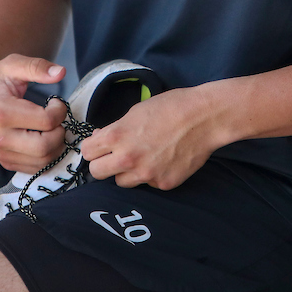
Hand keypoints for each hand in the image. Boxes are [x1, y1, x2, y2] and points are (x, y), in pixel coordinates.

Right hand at [0, 54, 68, 172]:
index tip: (55, 102)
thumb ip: (37, 67)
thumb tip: (61, 72)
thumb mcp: (13, 65)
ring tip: (50, 127)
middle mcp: (0, 137)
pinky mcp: (5, 161)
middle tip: (55, 117)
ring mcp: (1, 152)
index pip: (46, 121)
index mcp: (2, 113)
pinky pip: (34, 168)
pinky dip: (46, 155)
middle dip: (60, 131)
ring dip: (56, 144)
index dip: (59, 110)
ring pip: (43, 161)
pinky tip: (43, 137)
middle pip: (46, 147)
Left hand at [81, 88, 223, 190]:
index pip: (87, 152)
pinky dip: (152, 175)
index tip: (99, 147)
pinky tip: (164, 160)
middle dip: (103, 164)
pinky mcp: (163, 184)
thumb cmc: (171, 107)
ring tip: (143, 158)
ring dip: (127, 172)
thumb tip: (101, 139)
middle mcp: (128, 159)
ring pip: (121, 182)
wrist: (204, 118)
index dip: (93, 148)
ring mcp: (146, 174)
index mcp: (117, 137)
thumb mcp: (135, 111)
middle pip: (97, 173)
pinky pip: (148, 184)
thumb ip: (116, 129)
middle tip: (115, 157)